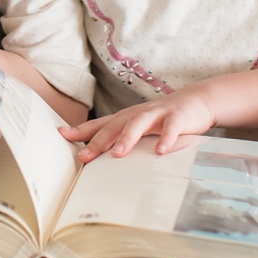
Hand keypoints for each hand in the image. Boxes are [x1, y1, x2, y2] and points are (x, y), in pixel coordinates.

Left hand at [58, 91, 216, 162]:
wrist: (196, 101)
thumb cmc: (162, 118)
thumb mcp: (139, 126)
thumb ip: (120, 138)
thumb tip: (96, 156)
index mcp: (126, 117)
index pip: (99, 124)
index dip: (80, 130)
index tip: (61, 135)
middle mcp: (138, 114)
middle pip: (114, 126)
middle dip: (98, 141)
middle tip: (84, 156)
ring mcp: (157, 114)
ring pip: (138, 124)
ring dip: (127, 138)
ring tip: (118, 154)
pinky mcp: (177, 118)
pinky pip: (171, 129)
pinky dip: (165, 140)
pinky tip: (160, 152)